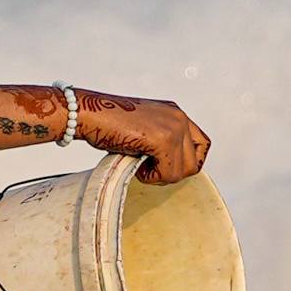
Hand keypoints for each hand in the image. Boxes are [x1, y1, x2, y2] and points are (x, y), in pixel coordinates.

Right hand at [68, 94, 209, 184]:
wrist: (88, 113)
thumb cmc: (107, 122)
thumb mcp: (144, 130)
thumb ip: (161, 143)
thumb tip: (171, 168)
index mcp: (175, 113)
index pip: (201, 145)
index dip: (186, 163)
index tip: (165, 167)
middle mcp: (179, 117)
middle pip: (195, 162)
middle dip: (172, 173)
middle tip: (149, 169)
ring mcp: (173, 127)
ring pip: (183, 171)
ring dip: (160, 176)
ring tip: (140, 165)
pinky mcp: (163, 139)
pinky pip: (168, 174)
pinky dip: (151, 177)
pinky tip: (136, 166)